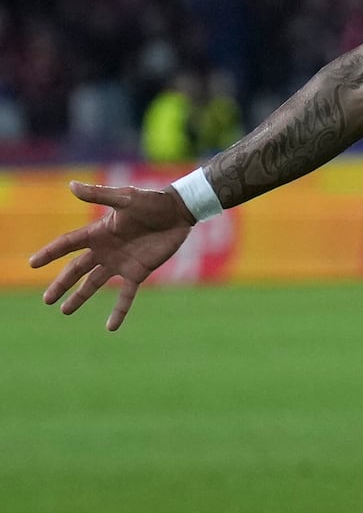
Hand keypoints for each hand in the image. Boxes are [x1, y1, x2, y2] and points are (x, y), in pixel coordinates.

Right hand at [29, 182, 195, 330]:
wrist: (179, 212)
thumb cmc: (152, 201)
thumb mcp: (125, 197)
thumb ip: (99, 194)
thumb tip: (71, 186)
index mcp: (98, 232)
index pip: (68, 244)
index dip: (50, 253)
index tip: (32, 263)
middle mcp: (105, 250)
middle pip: (77, 270)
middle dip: (61, 284)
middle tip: (46, 300)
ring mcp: (121, 263)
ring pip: (94, 284)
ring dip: (80, 298)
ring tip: (65, 311)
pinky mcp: (139, 272)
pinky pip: (126, 295)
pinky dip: (119, 311)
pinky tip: (110, 327)